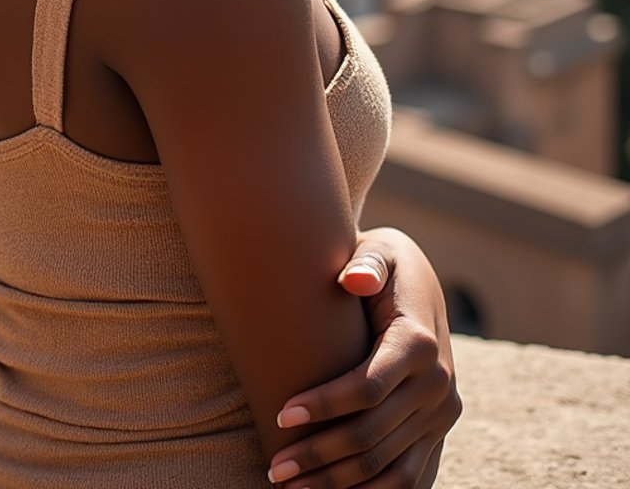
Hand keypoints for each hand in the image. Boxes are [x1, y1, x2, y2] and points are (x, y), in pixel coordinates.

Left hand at [268, 228, 460, 486]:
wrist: (420, 278)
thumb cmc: (385, 262)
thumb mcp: (379, 249)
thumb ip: (367, 262)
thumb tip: (353, 279)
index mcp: (419, 342)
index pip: (368, 388)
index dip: (324, 405)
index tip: (281, 413)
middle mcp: (437, 384)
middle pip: (372, 435)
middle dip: (319, 453)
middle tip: (274, 466)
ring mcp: (440, 413)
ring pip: (388, 465)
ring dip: (338, 481)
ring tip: (292, 486)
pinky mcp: (437, 430)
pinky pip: (410, 477)